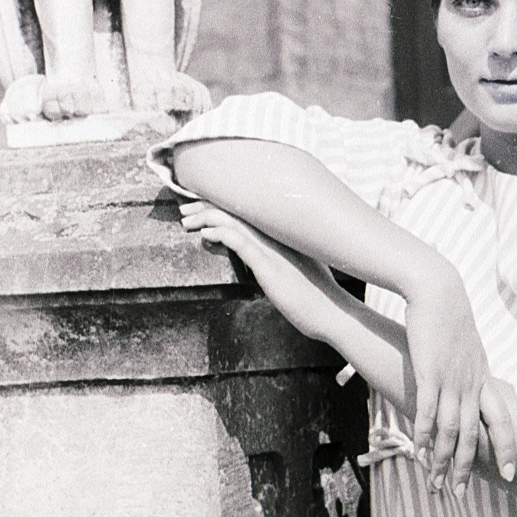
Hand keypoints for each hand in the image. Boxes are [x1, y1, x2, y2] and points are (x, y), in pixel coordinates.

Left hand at [178, 200, 339, 341]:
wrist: (332, 312)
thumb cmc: (315, 293)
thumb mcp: (295, 267)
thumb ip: (277, 257)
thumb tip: (259, 257)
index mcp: (280, 233)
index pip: (245, 210)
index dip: (220, 204)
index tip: (199, 207)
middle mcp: (276, 234)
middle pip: (235, 210)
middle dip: (206, 207)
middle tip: (185, 211)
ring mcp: (272, 248)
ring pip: (233, 221)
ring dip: (205, 218)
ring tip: (186, 222)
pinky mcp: (268, 265)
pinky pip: (240, 242)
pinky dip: (220, 234)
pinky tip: (205, 235)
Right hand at [402, 259, 514, 495]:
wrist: (438, 289)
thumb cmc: (449, 313)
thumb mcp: (467, 343)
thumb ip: (471, 363)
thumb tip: (474, 376)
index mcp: (483, 375)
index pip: (501, 418)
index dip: (505, 447)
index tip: (510, 473)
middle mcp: (471, 382)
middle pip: (473, 433)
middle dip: (466, 467)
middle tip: (461, 493)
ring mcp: (451, 379)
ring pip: (449, 429)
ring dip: (441, 460)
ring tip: (435, 484)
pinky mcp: (429, 373)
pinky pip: (427, 412)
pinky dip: (423, 436)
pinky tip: (418, 453)